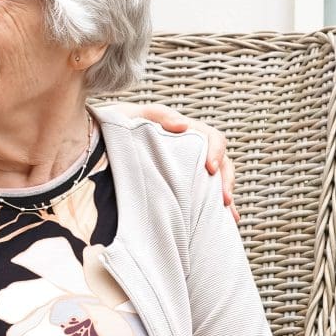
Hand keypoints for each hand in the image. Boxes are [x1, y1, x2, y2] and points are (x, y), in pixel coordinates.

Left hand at [116, 102, 237, 222]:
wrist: (107, 138)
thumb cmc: (126, 125)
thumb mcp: (140, 115)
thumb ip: (161, 116)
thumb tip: (183, 125)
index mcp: (188, 132)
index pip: (212, 138)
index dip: (216, 152)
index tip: (210, 168)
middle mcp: (194, 150)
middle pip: (222, 163)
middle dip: (226, 181)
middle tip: (224, 200)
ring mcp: (191, 168)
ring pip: (217, 181)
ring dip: (225, 196)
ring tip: (229, 215)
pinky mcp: (186, 183)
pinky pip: (207, 195)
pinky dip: (218, 208)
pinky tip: (227, 220)